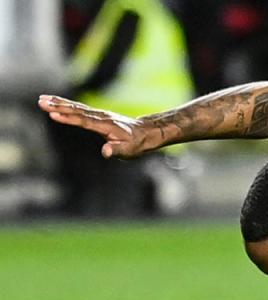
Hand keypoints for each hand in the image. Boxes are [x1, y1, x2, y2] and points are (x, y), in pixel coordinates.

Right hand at [38, 95, 153, 158]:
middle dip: (58, 106)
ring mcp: (99, 114)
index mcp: (106, 125)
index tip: (53, 114)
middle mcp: (101, 117)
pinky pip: (79, 109)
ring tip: (42, 99)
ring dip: (59, 103)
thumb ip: (115, 150)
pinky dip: (67, 104)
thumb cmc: (136, 144)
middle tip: (41, 102)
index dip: (68, 118)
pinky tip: (56, 102)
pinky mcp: (97, 115)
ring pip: (76, 107)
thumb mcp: (128, 151)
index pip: (83, 121)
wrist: (145, 132)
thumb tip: (105, 152)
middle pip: (76, 111)